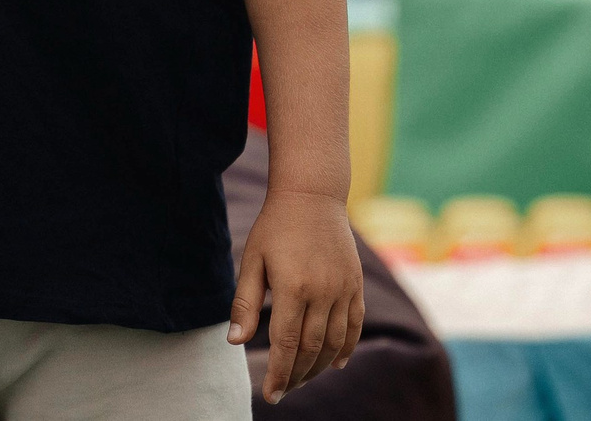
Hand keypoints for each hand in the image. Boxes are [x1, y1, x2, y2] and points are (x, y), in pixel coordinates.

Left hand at [231, 188, 362, 403]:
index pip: (286, 344)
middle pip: (311, 349)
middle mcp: (323, 292)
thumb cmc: (275, 227)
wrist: (312, 195)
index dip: (279, 374)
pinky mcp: (356, 285)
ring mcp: (344, 289)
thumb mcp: (253, 260)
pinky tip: (335, 364)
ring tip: (302, 378)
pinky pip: (354, 326)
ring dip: (319, 367)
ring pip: (335, 343)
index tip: (271, 394)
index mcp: (293, 287)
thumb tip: (235, 341)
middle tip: (284, 390)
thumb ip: (246, 303)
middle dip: (296, 376)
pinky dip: (346, 349)